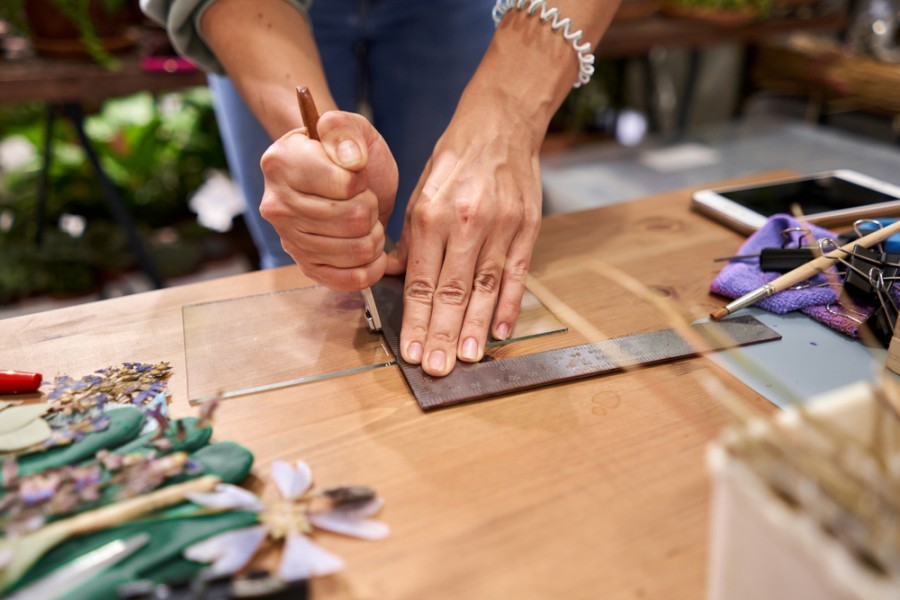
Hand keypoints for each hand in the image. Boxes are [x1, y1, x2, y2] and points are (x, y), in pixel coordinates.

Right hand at [260, 111, 398, 290]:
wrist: (340, 178)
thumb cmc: (345, 153)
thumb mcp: (350, 127)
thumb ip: (346, 131)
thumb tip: (351, 160)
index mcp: (281, 163)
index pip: (346, 184)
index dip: (362, 180)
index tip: (355, 174)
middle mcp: (277, 205)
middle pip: (354, 219)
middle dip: (372, 208)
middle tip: (364, 200)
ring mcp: (289, 239)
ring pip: (357, 249)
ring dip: (374, 235)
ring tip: (366, 221)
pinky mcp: (306, 266)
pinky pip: (348, 280)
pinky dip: (371, 268)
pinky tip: (372, 252)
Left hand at [385, 106, 542, 376]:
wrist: (500, 126)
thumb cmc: (454, 161)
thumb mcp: (420, 191)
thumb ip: (409, 239)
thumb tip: (395, 279)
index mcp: (431, 215)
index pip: (422, 281)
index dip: (417, 321)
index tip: (412, 352)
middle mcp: (465, 223)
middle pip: (452, 292)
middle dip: (442, 335)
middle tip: (437, 369)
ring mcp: (500, 227)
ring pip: (484, 289)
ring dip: (474, 328)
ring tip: (466, 359)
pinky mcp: (527, 228)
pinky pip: (517, 274)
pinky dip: (509, 305)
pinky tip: (499, 332)